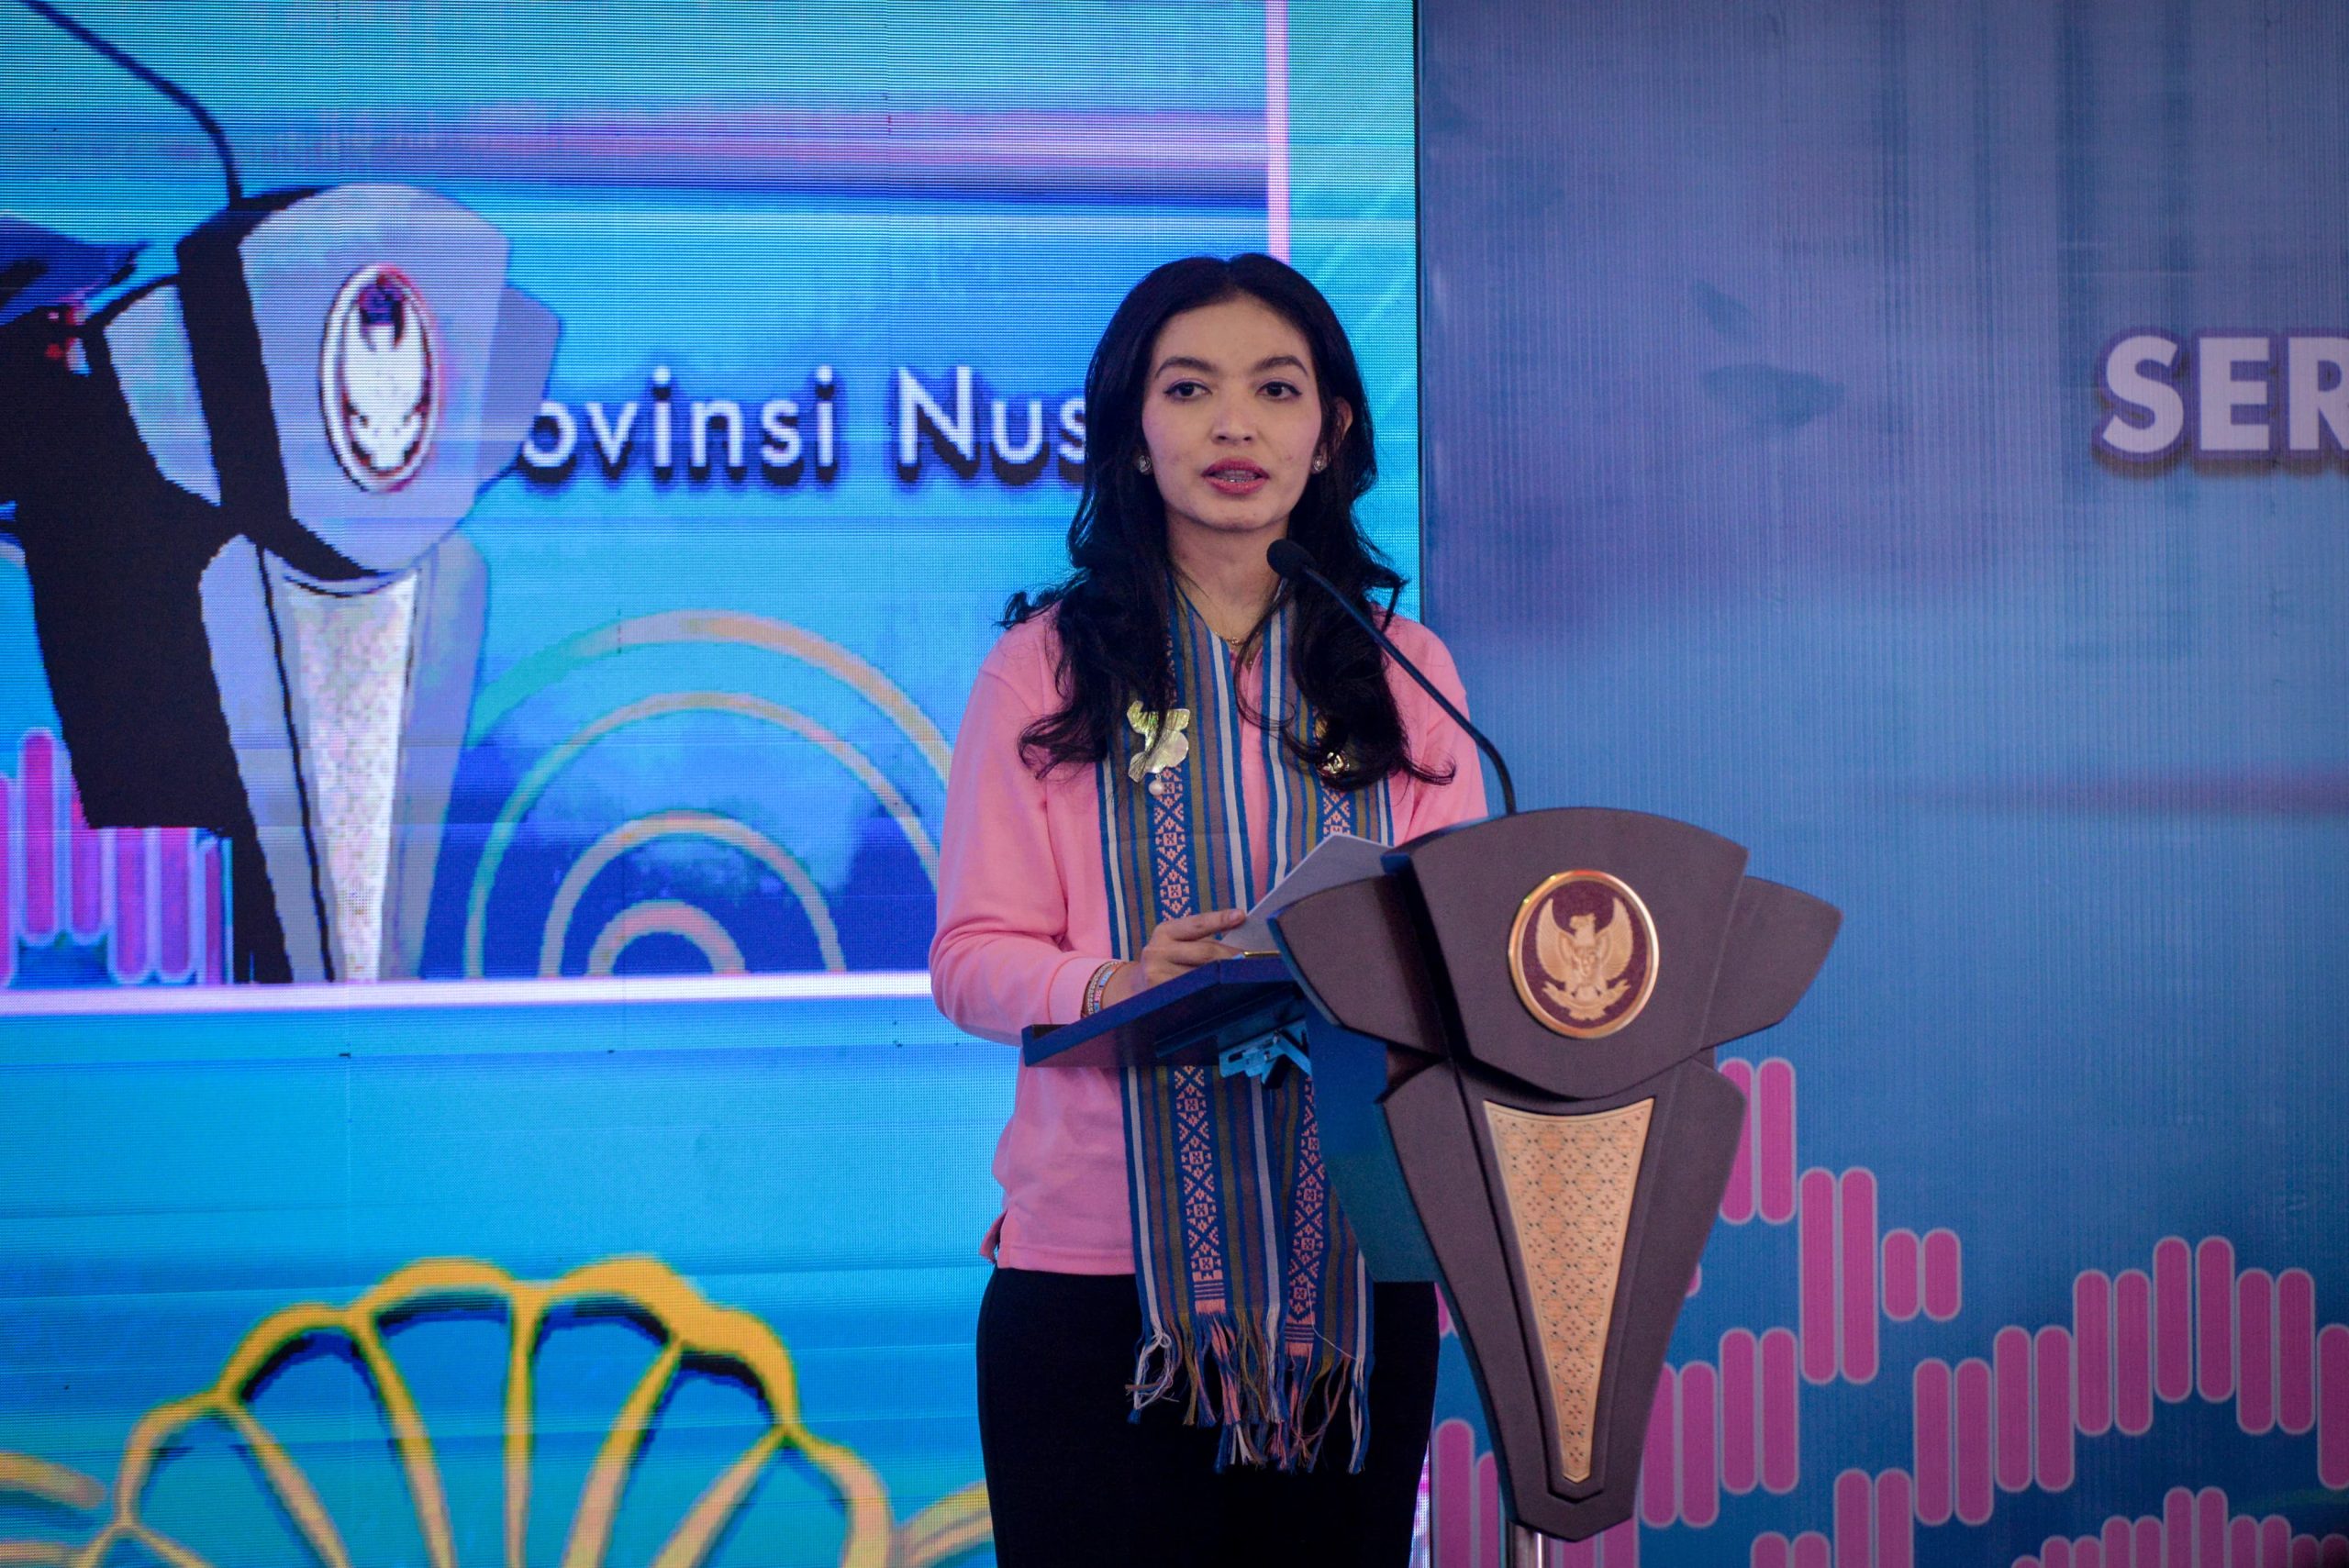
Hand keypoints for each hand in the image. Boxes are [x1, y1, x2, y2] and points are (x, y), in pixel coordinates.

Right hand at [1099, 909, 1244, 1008]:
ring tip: (1246, 975)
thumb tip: (1240, 940)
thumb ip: (1204, 939)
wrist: (1136, 988)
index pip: (1197, 924)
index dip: (1219, 919)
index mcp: (1165, 932)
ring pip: (1202, 975)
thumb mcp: (1179, 943)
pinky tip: (1226, 992)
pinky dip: (1212, 992)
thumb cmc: (1169, 962)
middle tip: (1255, 958)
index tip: (1241, 916)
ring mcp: (1157, 975)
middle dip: (1233, 956)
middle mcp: (1158, 951)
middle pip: (1205, 953)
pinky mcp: (1160, 996)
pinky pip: (1194, 993)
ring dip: (1226, 976)